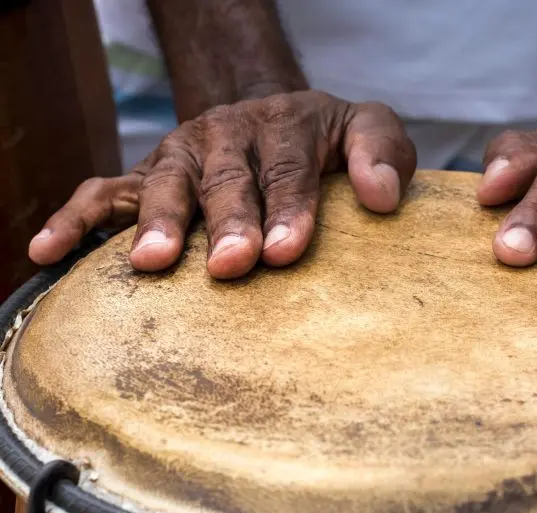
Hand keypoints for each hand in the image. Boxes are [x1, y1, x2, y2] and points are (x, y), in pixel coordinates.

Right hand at [29, 91, 415, 277]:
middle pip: (226, 179)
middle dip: (227, 222)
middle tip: (229, 265)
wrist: (278, 117)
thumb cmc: (329, 142)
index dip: (289, 209)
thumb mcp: (368, 131)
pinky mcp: (150, 174)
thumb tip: (382, 196)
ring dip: (158, 222)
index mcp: (285, 125)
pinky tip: (48, 251)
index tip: (286, 251)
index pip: (288, 168)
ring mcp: (182, 154)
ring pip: (164, 183)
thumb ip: (383, 153)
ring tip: (151, 263)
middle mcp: (227, 135)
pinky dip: (76, 218)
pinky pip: (103, 190)